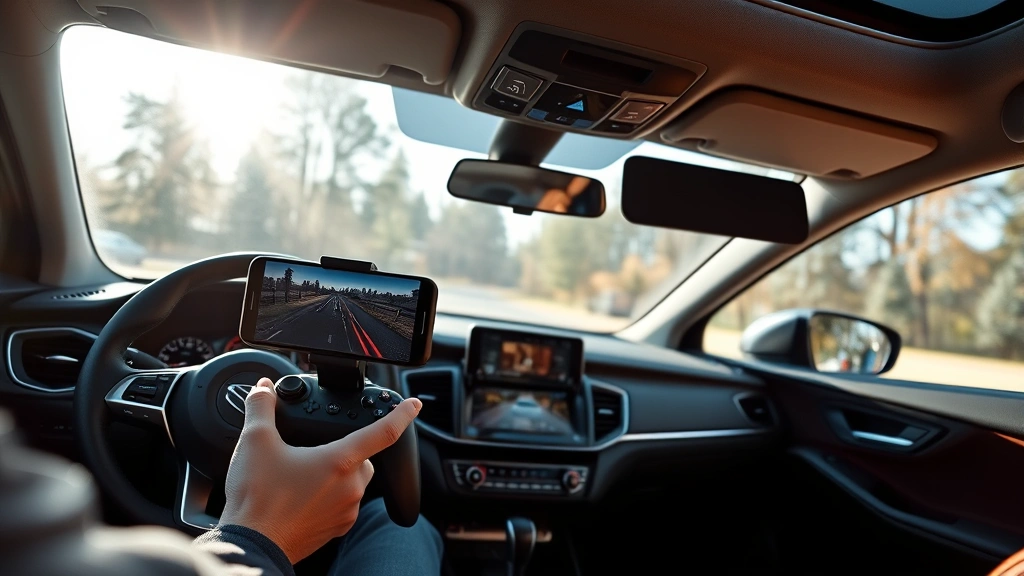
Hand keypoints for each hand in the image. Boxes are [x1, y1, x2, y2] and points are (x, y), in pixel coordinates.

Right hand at [218, 377, 421, 563]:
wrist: (251, 545)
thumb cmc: (256, 498)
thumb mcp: (255, 442)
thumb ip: (262, 407)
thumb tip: (263, 389)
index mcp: (339, 461)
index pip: (383, 432)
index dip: (402, 415)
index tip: (414, 405)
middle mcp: (350, 487)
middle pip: (364, 458)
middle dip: (348, 448)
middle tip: (317, 448)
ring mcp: (345, 511)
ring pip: (354, 482)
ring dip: (338, 474)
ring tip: (303, 473)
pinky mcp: (336, 529)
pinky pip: (343, 505)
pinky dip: (330, 496)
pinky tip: (302, 495)